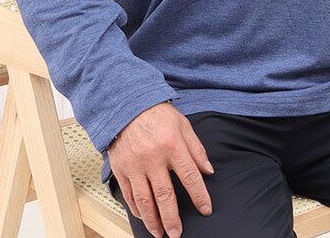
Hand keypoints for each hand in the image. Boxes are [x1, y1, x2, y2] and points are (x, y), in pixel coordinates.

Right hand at [108, 100, 213, 237]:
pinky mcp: (121, 168)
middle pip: (165, 195)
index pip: (190, 176)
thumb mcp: (182, 124)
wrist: (127, 105)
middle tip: (177, 233)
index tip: (205, 209)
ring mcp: (135, 165)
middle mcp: (153, 157)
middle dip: (172, 218)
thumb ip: (196, 148)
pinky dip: (136, 209)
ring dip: (153, 220)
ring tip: (160, 233)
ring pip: (145, 200)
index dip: (199, 196)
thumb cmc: (156, 113)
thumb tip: (208, 170)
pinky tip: (143, 217)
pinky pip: (128, 194)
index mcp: (172, 145)